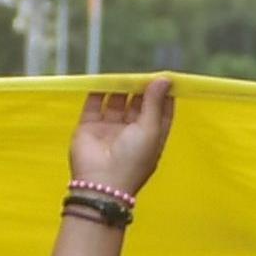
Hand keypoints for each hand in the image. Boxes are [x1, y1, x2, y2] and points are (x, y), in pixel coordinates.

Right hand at [67, 75, 175, 197]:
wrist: (100, 182)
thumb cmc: (133, 160)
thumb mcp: (151, 130)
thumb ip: (155, 103)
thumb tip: (165, 79)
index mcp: (151, 137)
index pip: (160, 112)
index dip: (163, 95)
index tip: (166, 78)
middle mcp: (131, 133)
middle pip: (138, 104)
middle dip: (141, 88)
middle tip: (143, 73)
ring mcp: (109, 130)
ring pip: (116, 102)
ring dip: (120, 88)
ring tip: (124, 74)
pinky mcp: (89, 127)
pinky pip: (94, 105)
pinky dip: (98, 91)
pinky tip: (104, 78)